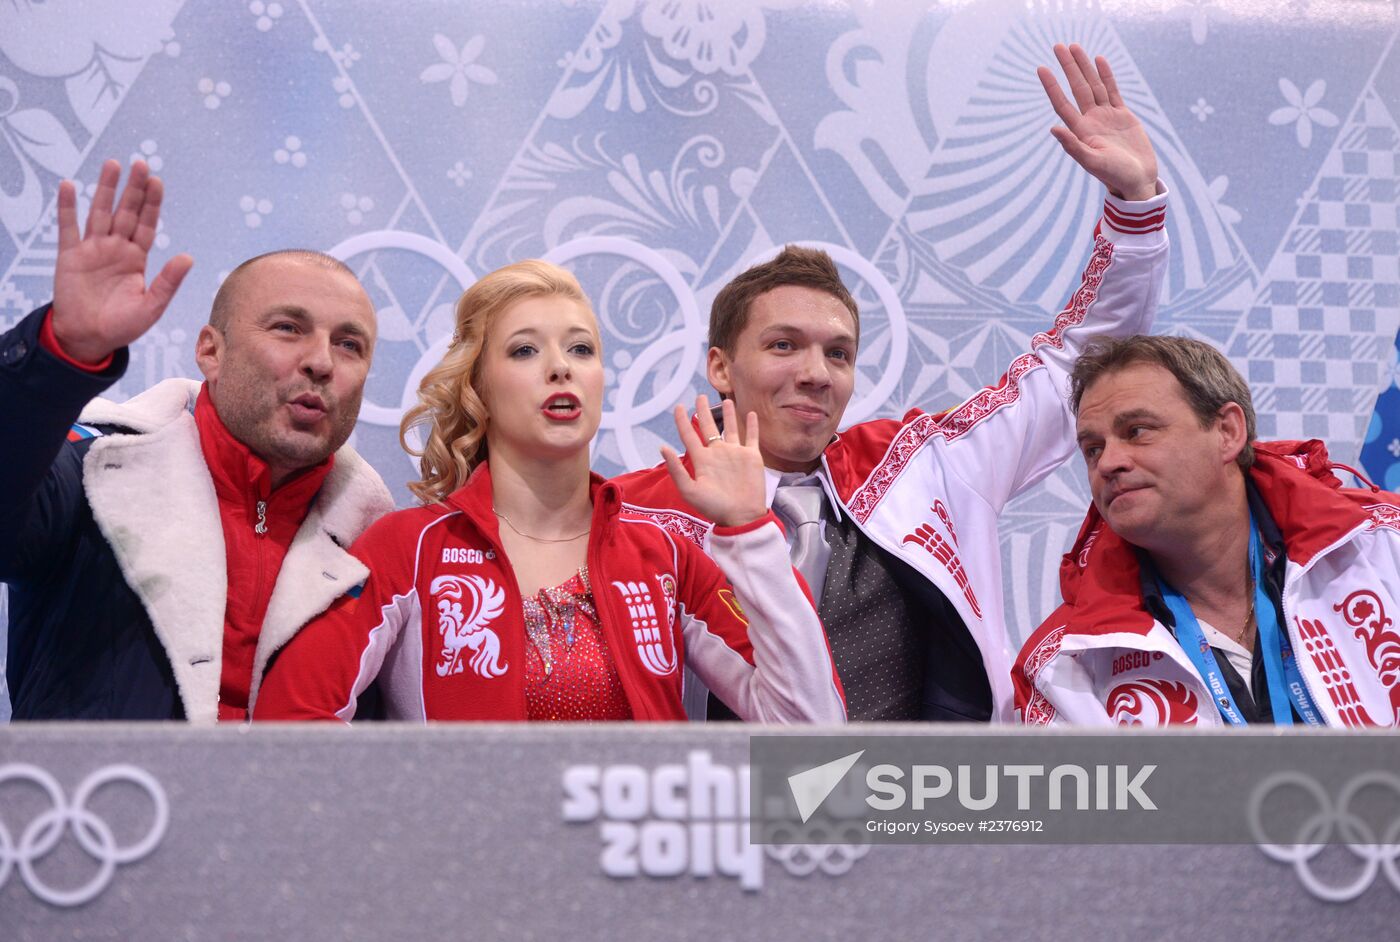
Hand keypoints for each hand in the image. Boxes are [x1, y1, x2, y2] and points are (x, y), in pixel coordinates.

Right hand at [51, 159, 193, 363]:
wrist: (88, 339)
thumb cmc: (122, 326)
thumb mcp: (150, 307)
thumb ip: (167, 282)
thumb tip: (188, 257)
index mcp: (137, 258)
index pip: (147, 224)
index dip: (152, 204)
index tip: (157, 181)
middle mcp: (116, 249)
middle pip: (126, 212)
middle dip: (133, 189)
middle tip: (140, 164)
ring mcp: (92, 250)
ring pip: (100, 212)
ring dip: (105, 189)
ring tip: (112, 164)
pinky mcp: (69, 256)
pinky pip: (67, 227)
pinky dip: (67, 207)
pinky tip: (69, 186)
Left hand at [660, 395, 767, 527]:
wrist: (742, 516)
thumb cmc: (714, 507)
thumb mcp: (690, 490)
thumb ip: (676, 469)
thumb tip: (662, 447)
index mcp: (702, 460)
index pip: (689, 435)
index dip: (682, 421)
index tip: (678, 407)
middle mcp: (717, 454)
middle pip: (708, 427)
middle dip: (703, 411)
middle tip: (700, 396)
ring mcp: (735, 454)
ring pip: (731, 428)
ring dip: (728, 414)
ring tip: (726, 400)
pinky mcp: (751, 457)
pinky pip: (751, 437)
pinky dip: (752, 425)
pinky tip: (750, 413)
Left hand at [1038, 44, 1157, 201]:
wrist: (1137, 180)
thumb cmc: (1114, 175)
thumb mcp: (1092, 162)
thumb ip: (1073, 145)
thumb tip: (1052, 129)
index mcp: (1081, 131)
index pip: (1062, 103)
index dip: (1052, 86)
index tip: (1041, 68)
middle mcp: (1091, 120)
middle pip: (1077, 87)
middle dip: (1068, 67)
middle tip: (1057, 46)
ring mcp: (1106, 116)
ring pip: (1093, 85)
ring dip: (1084, 66)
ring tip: (1074, 47)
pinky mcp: (1122, 115)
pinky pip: (1112, 90)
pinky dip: (1106, 75)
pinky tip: (1098, 61)